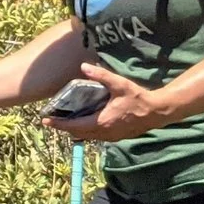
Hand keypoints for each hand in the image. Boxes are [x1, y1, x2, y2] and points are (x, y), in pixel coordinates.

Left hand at [46, 63, 166, 142]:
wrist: (157, 112)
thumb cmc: (138, 98)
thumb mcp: (119, 84)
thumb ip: (101, 75)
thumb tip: (83, 66)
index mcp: (101, 122)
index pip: (74, 126)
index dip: (59, 124)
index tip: (45, 121)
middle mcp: (104, 133)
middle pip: (78, 133)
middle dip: (64, 127)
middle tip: (52, 119)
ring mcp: (111, 137)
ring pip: (88, 136)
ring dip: (76, 130)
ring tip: (65, 121)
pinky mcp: (117, 137)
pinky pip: (97, 136)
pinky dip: (87, 132)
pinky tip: (85, 123)